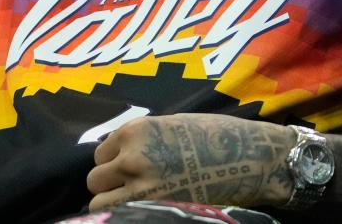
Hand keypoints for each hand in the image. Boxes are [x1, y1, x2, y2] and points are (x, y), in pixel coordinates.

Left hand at [86, 113, 292, 209]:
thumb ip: (138, 141)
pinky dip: (126, 213)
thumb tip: (117, 156)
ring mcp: (142, 187)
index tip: (130, 169)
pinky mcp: (155, 207)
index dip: (113, 163)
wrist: (246, 157)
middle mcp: (131, 157)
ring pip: (100, 202)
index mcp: (134, 131)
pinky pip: (121, 215)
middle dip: (110, 185)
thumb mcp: (166, 126)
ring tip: (136, 200)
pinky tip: (143, 209)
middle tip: (131, 188)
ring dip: (114, 202)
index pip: (100, 154)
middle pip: (96, 180)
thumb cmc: (210, 137)